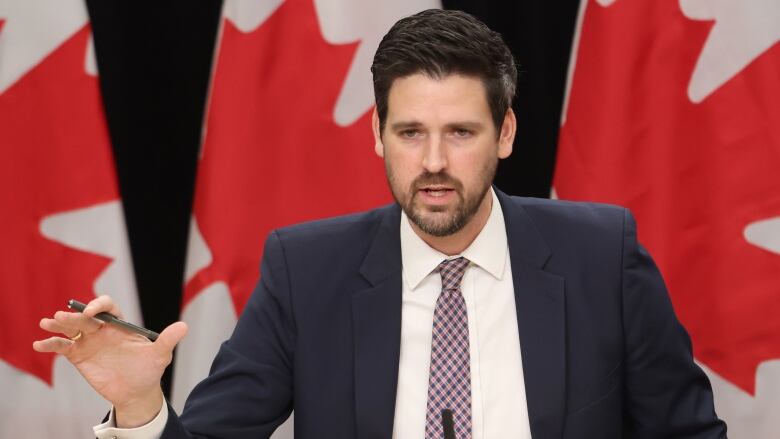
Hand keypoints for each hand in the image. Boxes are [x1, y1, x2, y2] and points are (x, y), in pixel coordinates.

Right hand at [32, 295, 187, 426]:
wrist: (136, 392)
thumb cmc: (149, 370)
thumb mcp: (160, 355)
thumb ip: (168, 340)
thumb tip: (184, 326)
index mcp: (120, 325)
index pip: (108, 308)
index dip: (99, 306)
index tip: (92, 312)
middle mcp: (102, 330)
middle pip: (85, 317)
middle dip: (74, 316)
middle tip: (61, 316)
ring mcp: (89, 342)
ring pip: (71, 329)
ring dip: (59, 325)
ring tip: (47, 323)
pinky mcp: (79, 356)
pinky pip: (63, 347)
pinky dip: (51, 345)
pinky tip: (39, 344)